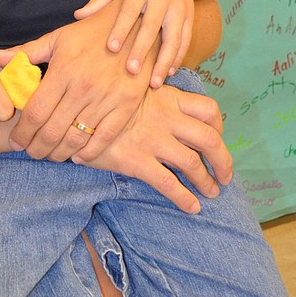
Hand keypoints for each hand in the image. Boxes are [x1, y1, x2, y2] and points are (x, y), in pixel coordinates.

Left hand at [0, 8, 153, 162]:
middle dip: (36, 148)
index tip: (15, 141)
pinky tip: (78, 156)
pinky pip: (105, 137)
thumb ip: (25, 52)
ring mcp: (107, 98)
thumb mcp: (58, 38)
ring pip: (76, 138)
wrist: (137, 26)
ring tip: (50, 155)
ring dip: (60, 154)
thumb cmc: (92, 32)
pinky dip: (90, 152)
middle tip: (30, 152)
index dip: (22, 133)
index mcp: (63, 71)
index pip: (35, 112)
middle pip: (52, 131)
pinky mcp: (127, 105)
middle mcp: (83, 87)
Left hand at [74, 0, 195, 86]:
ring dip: (164, 62)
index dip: (121, 29)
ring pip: (173, 38)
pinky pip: (185, 40)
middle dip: (142, 50)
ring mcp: (179, 8)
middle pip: (152, 27)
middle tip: (132, 71)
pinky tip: (168, 74)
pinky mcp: (190, 17)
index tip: (111, 48)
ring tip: (154, 84)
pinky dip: (178, 58)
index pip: (129, 10)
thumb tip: (77, 16)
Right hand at [80, 83, 231, 213]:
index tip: (218, 138)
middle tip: (225, 176)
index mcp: (166, 98)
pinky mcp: (136, 161)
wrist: (70, 111)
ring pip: (192, 163)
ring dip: (208, 181)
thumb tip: (163, 108)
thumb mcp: (130, 89)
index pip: (208, 109)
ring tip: (212, 192)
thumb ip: (150, 97)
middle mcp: (164, 118)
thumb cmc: (100, 99)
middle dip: (224, 161)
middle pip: (210, 139)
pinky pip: (169, 183)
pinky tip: (192, 207)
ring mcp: (151, 140)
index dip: (220, 127)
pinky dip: (185, 198)